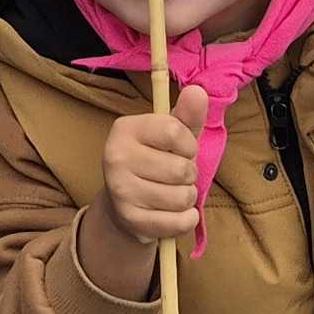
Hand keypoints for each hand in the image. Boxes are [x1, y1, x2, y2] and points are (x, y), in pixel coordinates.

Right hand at [94, 85, 210, 247]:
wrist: (124, 206)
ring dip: (187, 198)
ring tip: (172, 194)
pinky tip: (174, 214)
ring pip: (182, 197)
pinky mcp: (130, 219)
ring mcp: (120, 190)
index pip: (175, 132)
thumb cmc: (154, 163)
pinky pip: (179, 222)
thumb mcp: (171, 136)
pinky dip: (186, 220)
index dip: (189, 145)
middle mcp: (116, 157)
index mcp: (125, 129)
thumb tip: (198, 91)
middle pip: (182, 169)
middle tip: (174, 176)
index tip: (181, 150)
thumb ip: (186, 116)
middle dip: (189, 175)